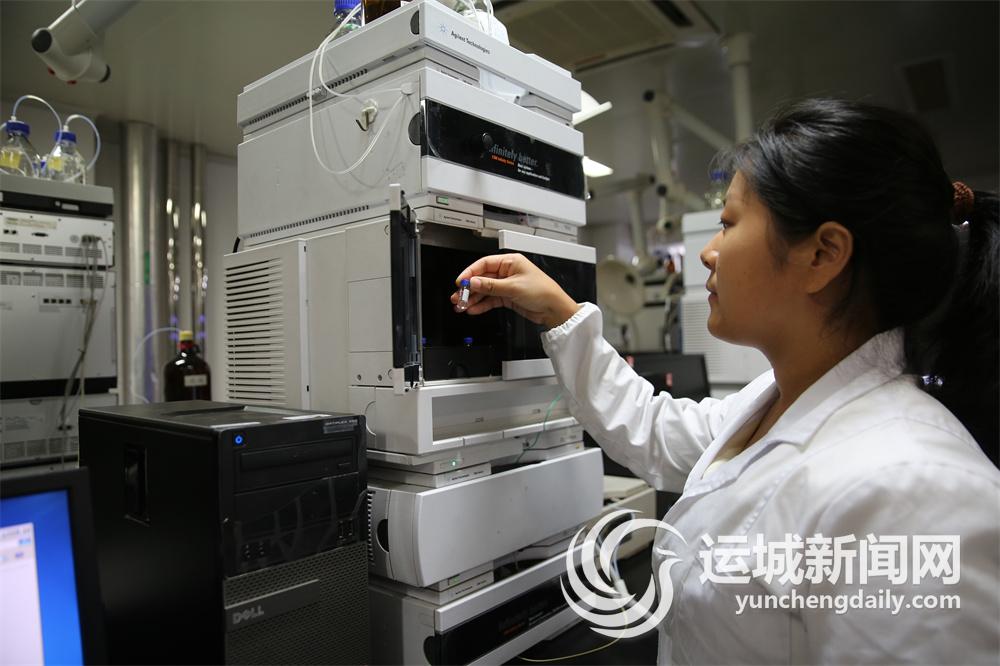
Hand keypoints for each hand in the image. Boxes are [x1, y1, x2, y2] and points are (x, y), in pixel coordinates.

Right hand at [451, 253, 579, 328]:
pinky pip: (490, 300)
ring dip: (473, 298)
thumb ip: (491, 286)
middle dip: (469, 288)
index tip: (461, 282)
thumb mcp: (513, 287)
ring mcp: (506, 285)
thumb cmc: (542, 291)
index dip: (470, 272)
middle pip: (482, 278)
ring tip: (462, 306)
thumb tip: (473, 282)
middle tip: (459, 297)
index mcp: (510, 262)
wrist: (554, 308)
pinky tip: (473, 309)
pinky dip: (482, 305)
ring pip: (484, 291)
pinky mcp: (507, 297)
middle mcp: (507, 272)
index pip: (484, 264)